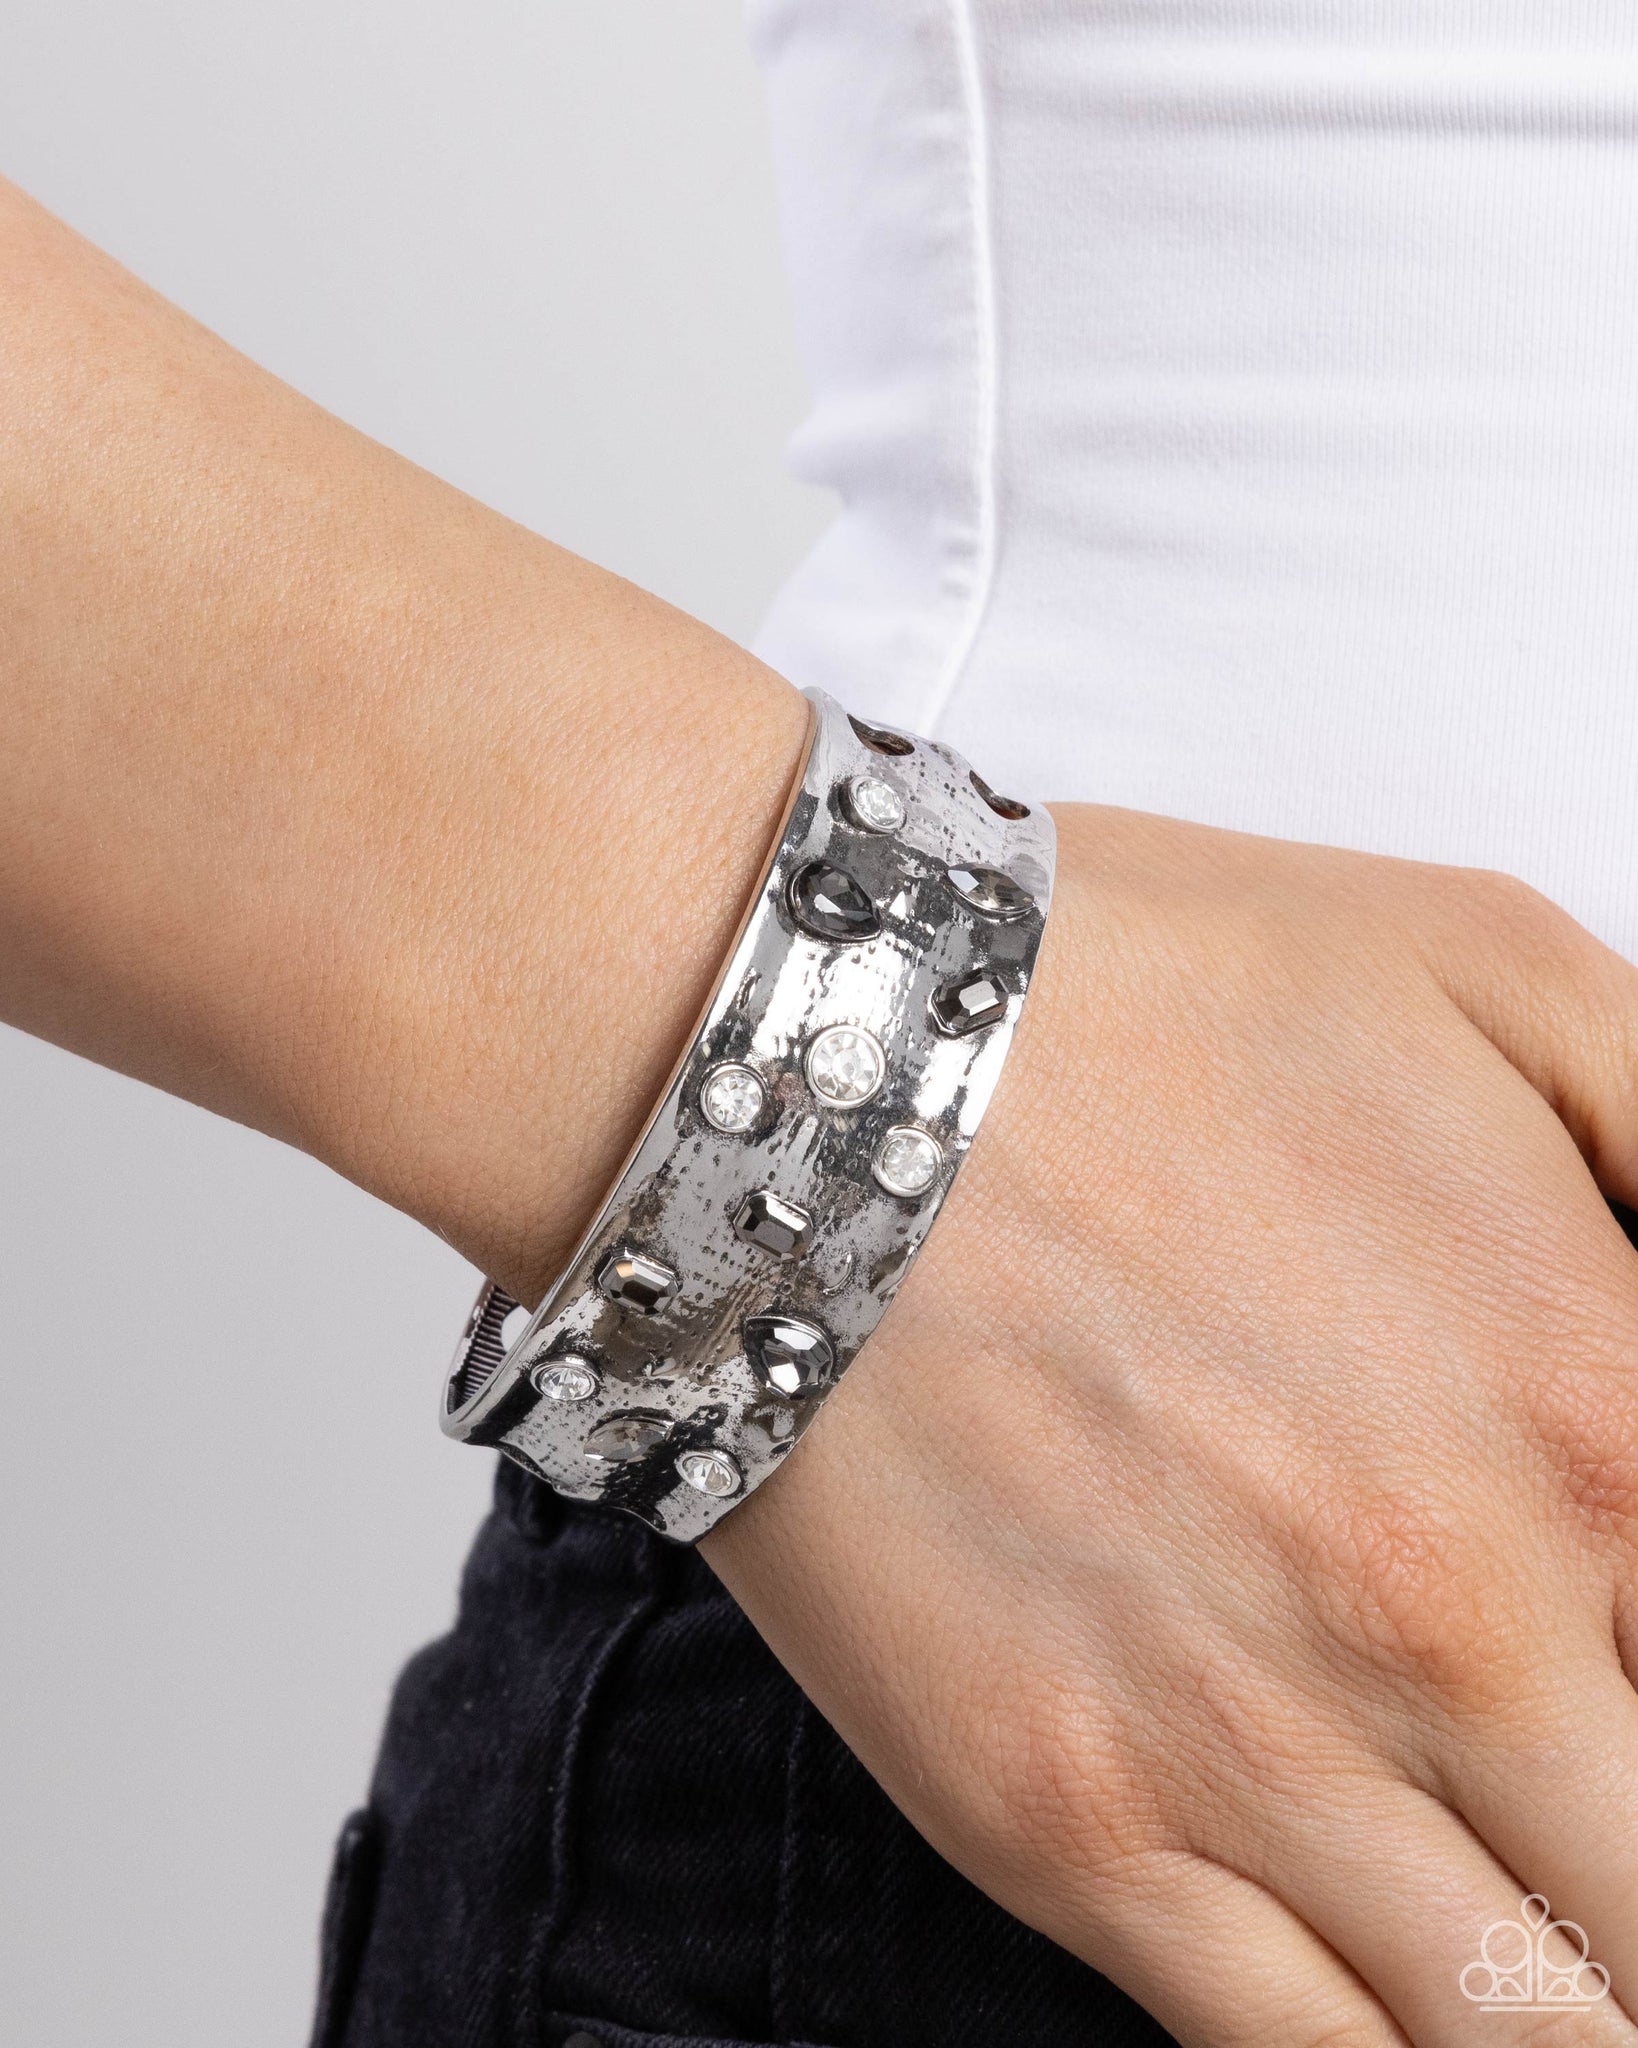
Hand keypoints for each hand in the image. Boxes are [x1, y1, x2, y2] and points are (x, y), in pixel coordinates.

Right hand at [707, 804, 1637, 2047]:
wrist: (794, 1067)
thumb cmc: (1121, 999)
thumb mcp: (1490, 964)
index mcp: (1600, 1417)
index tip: (1626, 1676)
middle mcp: (1462, 1626)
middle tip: (1591, 1823)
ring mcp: (1256, 1755)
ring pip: (1536, 2039)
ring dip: (1569, 2005)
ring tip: (1544, 1943)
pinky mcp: (1071, 1825)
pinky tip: (1408, 2008)